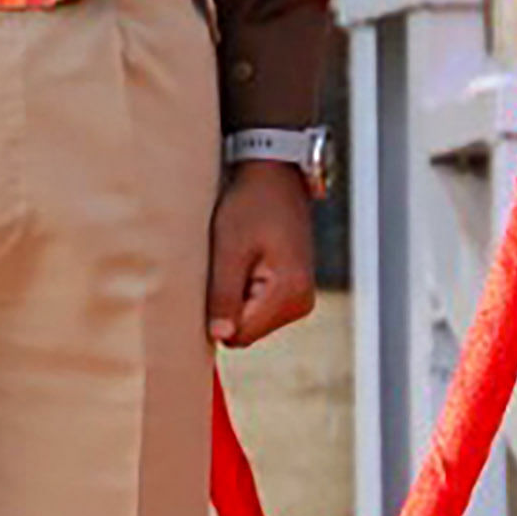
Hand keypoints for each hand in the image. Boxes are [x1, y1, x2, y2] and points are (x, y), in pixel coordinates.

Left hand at [208, 164, 318, 347]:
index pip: (239, 335)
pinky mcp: (293, 293)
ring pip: (248, 323)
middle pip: (244, 332)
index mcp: (291, 292)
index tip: (214, 280)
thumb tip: (220, 336)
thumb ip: (224, 296)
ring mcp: (300, 299)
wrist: (276, 178)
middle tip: (227, 266)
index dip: (216, 314)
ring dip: (234, 298)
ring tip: (237, 261)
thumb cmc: (252, 205)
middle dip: (226, 306)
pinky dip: (243, 293)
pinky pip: (256, 311)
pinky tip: (245, 264)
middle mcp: (302, 302)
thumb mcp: (229, 248)